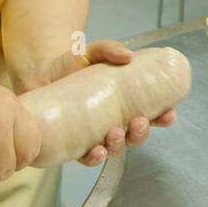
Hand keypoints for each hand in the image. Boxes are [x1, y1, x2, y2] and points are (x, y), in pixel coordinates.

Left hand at [54, 39, 177, 166]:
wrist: (38, 73)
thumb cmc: (70, 63)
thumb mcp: (92, 51)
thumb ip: (109, 48)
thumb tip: (128, 55)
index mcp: (124, 102)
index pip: (151, 114)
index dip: (163, 117)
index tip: (169, 114)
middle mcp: (113, 121)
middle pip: (135, 135)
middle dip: (141, 133)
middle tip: (138, 122)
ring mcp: (94, 133)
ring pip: (115, 148)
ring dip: (120, 145)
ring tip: (115, 134)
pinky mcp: (74, 142)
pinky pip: (88, 157)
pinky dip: (95, 158)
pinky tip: (97, 151)